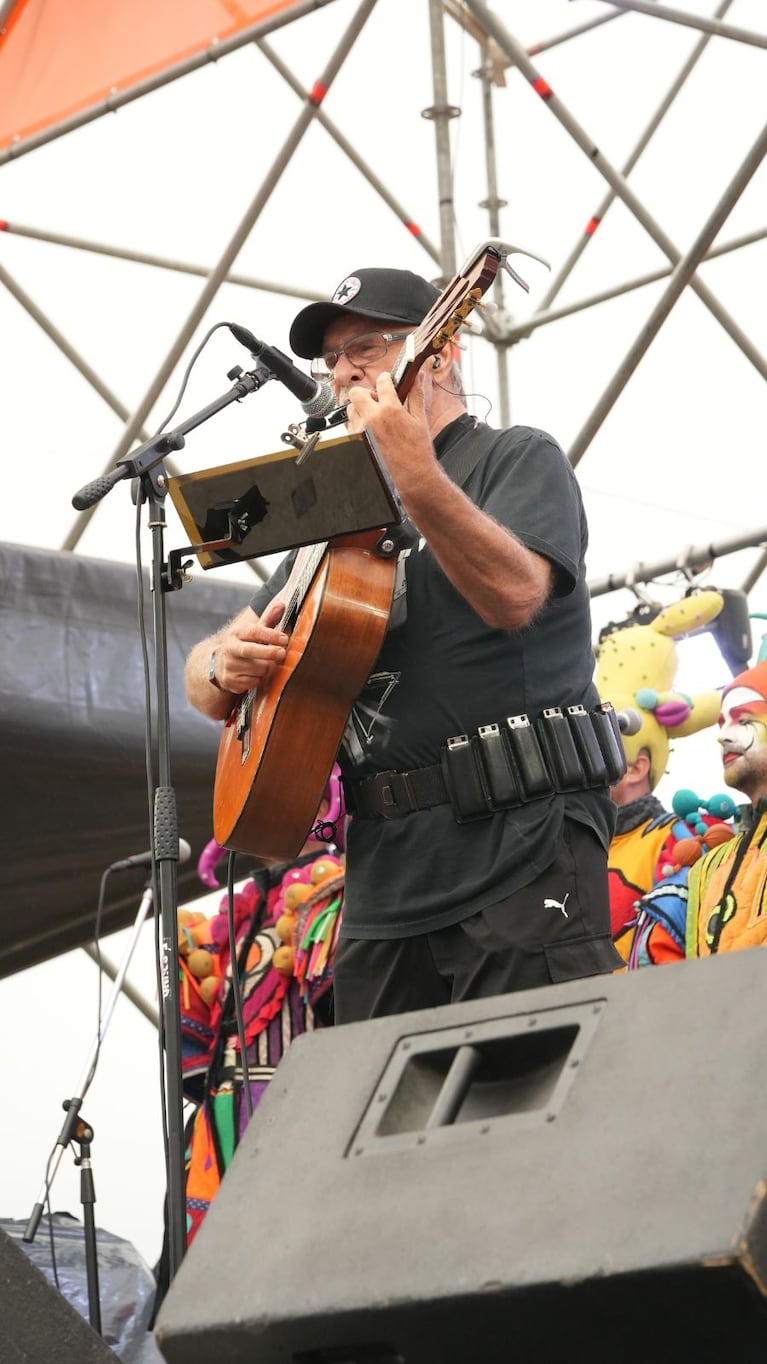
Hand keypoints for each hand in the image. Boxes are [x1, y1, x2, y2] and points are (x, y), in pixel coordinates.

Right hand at [211, 600, 287, 694]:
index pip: (253, 631)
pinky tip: (257, 675)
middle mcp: (229, 648)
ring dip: (268, 668)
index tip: (284, 639)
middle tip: (282, 653)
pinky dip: (260, 679)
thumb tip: (282, 604)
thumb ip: (268, 619)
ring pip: (257, 668)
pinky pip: (254, 682)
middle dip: (268, 652)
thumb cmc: (244, 645)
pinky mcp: (230, 681)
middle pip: (250, 650)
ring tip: (267, 664)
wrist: (220, 666)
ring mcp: (228, 666)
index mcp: (236, 633)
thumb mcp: (253, 632)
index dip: (270, 635)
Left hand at [346, 371, 435, 495]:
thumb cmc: (417, 451)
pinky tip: (372, 433)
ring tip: (376, 420)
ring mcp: (360, 432)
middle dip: (367, 394)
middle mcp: (371, 418)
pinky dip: (359, 425)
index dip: (386, 379)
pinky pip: (350, 426)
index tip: (387, 382)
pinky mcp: (355, 443)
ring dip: (361, 410)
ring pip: (351, 409)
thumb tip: (418, 376)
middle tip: (378, 402)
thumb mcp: (420, 419)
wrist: (412, 476)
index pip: (382, 381)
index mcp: (390, 409)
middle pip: (357, 392)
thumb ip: (416, 394)